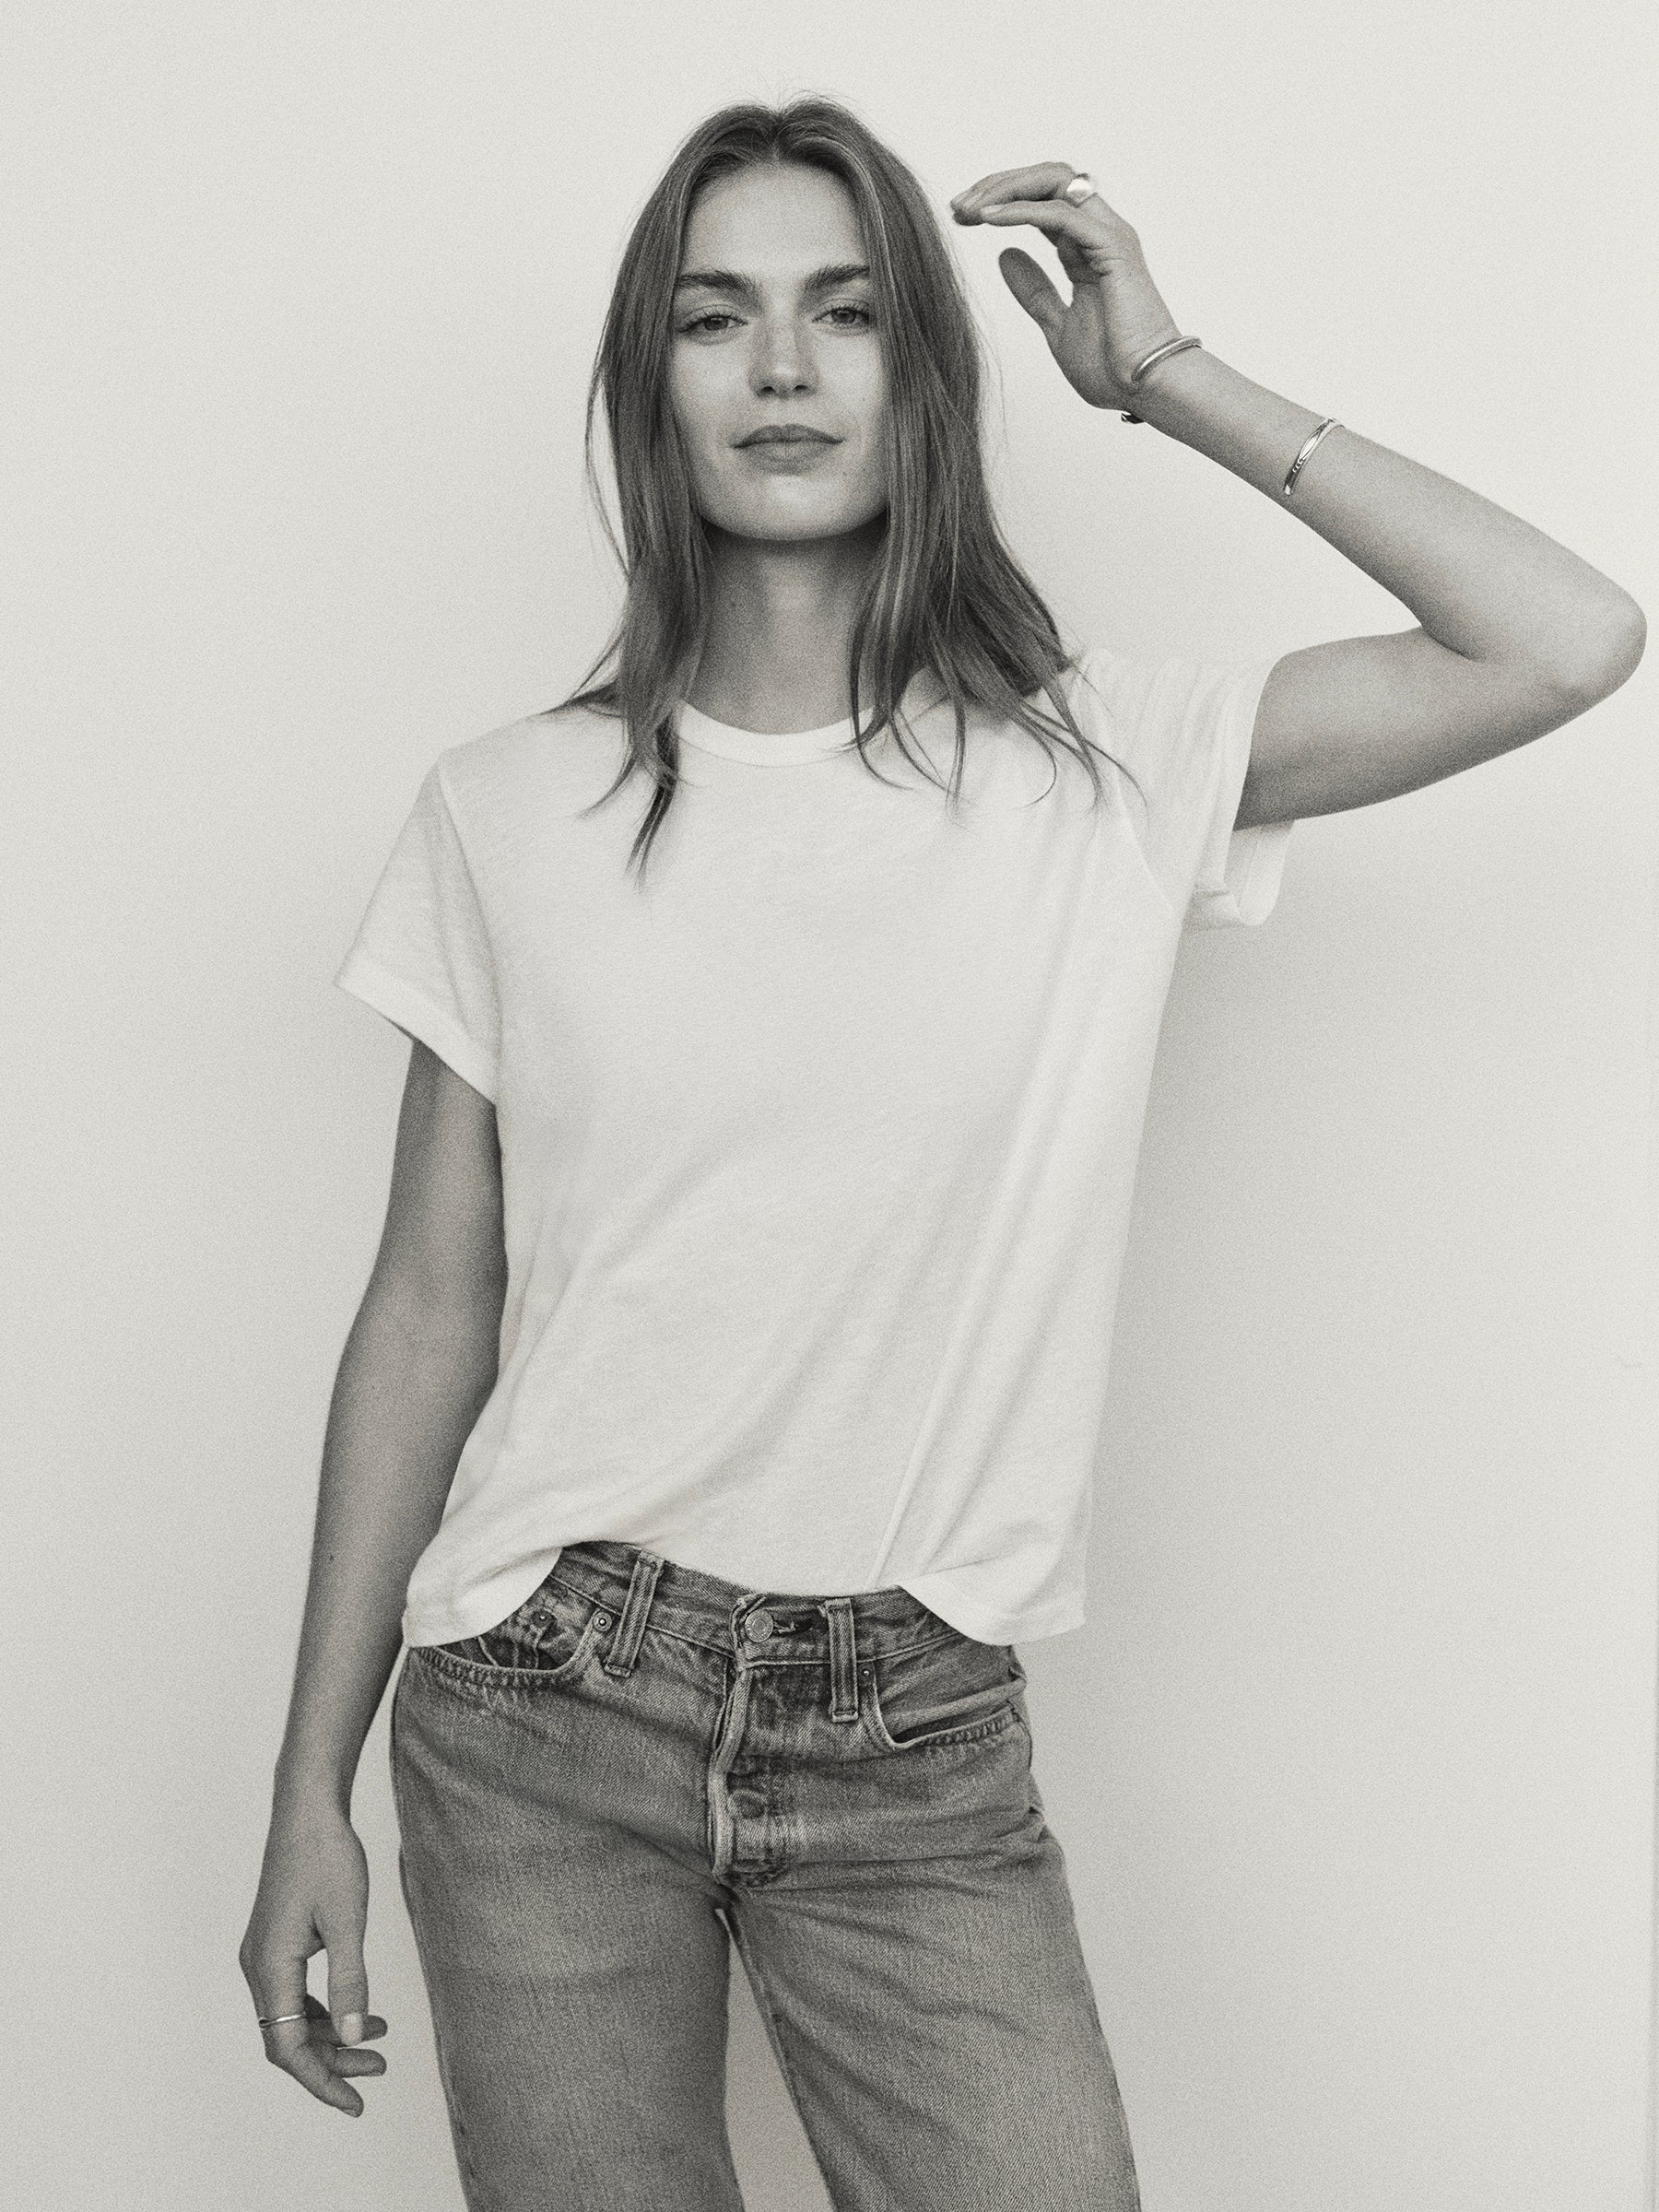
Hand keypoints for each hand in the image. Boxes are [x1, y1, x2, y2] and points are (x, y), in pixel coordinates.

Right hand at [239, 1800, 388, 2115]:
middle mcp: (257, 1967)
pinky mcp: (275, 1942)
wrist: (308, 1808)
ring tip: (380, 2039)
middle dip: (332, 2061)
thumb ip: (350, 1983)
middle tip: (379, 2069)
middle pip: (287, 2039)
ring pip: (291, 2018)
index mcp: (270, 1967)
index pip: (287, 2049)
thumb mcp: (348, 1921)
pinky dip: (325, 2010)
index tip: (355, 2102)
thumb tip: (353, 2037)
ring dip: (331, 2035)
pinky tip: (360, 2010)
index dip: (321, 2081)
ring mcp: (263, 1955)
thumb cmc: (328, 1856)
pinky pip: (294, 1995)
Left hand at [950, 161, 1186, 412]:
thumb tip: (1005, 255)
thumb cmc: (1113, 367)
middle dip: (997, 184)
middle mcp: (1100, 231)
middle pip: (1045, 179)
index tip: (960, 218)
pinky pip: (1062, 212)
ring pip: (1055, 181)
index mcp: (1086, 247)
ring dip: (1007, 188)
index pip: (1040, 202)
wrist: (1147, 389)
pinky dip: (1022, 211)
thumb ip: (1034, 290)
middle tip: (957, 206)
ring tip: (969, 209)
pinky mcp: (1113, 247)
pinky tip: (989, 221)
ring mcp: (1109, 235)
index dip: (999, 201)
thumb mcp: (1056, 325)